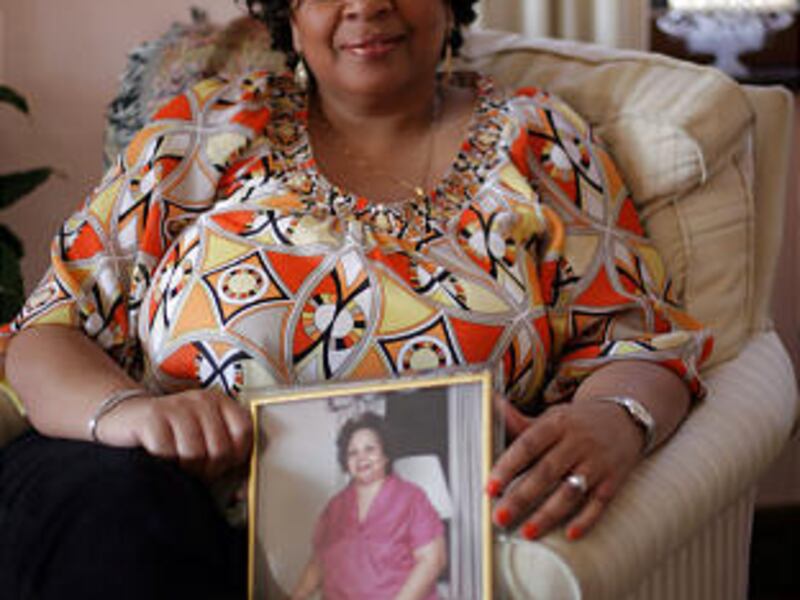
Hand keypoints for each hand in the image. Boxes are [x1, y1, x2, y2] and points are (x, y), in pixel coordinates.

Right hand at [98, 388, 252, 481]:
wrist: (126, 418)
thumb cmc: (172, 436)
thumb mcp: (203, 438)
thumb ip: (225, 457)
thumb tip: (241, 494)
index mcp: (220, 402)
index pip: (244, 432)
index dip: (235, 456)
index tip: (220, 464)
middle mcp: (202, 400)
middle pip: (220, 448)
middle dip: (208, 469)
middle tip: (194, 470)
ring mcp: (177, 406)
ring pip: (194, 453)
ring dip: (185, 469)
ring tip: (177, 464)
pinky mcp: (152, 417)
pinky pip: (166, 452)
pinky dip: (163, 463)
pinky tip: (159, 458)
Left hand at [487, 396, 643, 540]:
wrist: (626, 418)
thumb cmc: (577, 422)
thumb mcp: (551, 417)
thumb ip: (519, 421)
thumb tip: (488, 404)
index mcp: (557, 424)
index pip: (529, 445)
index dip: (508, 466)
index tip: (490, 487)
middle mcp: (578, 442)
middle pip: (546, 472)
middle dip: (521, 497)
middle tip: (500, 516)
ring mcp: (598, 462)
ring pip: (571, 491)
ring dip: (548, 514)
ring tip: (526, 533)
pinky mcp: (614, 480)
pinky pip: (599, 503)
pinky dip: (585, 520)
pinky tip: (568, 534)